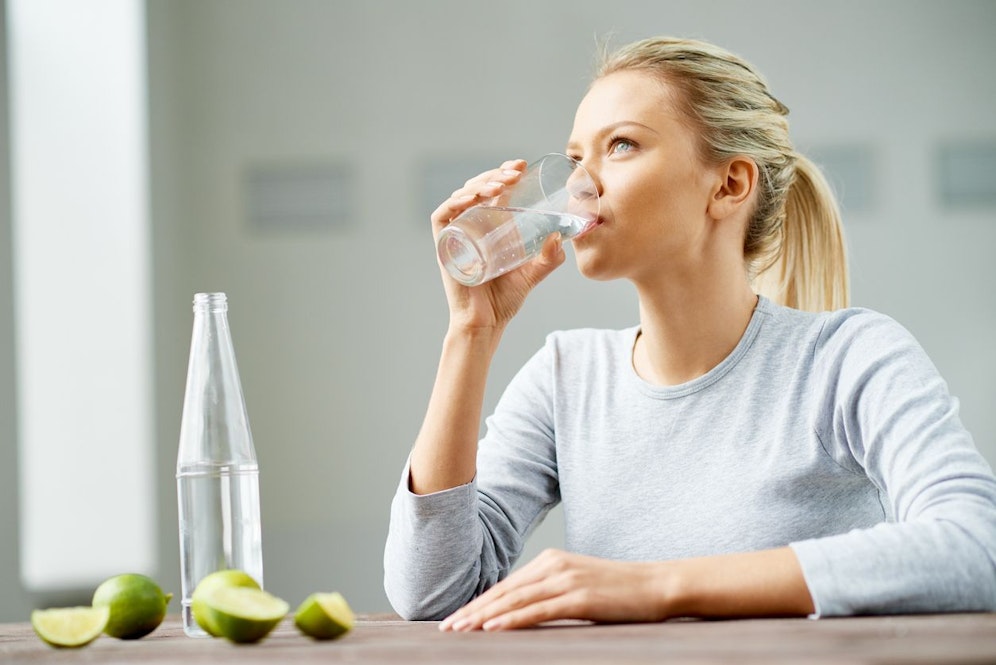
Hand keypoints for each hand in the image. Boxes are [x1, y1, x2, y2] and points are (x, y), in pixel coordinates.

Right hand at [431, 160, 566, 332]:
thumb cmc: (504, 300)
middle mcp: (470, 225)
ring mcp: (456, 234)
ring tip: (501, 184)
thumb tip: (561, 237)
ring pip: (461, 196)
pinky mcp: (444, 245)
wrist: (486, 323)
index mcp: (489, 226)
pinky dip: (455, 202)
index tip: (522, 166)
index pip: (493, 190)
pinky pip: (442, 215)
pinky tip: (472, 197)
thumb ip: (549, 258)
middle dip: (495, 174)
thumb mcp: (532, 273)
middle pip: (477, 188)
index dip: (504, 173)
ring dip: (480, 183)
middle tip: (516, 172)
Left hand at [438, 549, 667, 631]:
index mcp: (551, 560)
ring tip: (460, 630)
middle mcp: (554, 565)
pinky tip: (492, 629)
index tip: (457, 617)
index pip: (507, 585)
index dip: (479, 602)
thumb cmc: (621, 591)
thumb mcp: (580, 585)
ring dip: (483, 617)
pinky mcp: (579, 598)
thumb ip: (552, 592)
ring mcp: (566, 580)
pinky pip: (538, 610)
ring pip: (515, 601)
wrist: (658, 584)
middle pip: (504, 592)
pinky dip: (511, 620)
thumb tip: (524, 610)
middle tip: (447, 627)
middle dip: (473, 611)